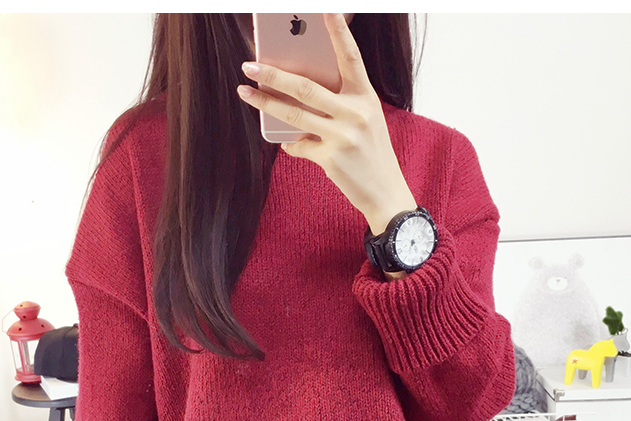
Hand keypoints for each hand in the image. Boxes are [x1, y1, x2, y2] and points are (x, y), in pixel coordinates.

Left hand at [236, 12, 416, 233]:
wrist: (385, 192)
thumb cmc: (371, 153)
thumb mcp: (365, 120)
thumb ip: (341, 104)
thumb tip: (300, 93)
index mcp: (366, 97)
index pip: (350, 57)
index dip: (338, 32)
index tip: (326, 10)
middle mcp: (356, 112)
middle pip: (306, 87)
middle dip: (273, 74)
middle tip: (249, 65)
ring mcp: (342, 136)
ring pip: (294, 114)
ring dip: (265, 102)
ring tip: (245, 92)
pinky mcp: (330, 158)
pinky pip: (298, 146)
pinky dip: (289, 144)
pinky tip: (286, 143)